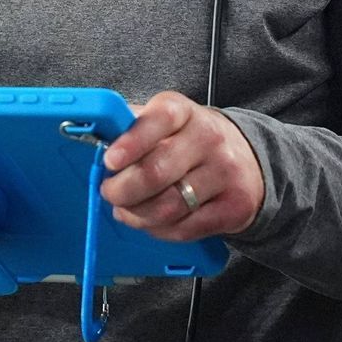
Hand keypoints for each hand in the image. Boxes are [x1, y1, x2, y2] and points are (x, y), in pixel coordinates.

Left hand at [99, 91, 264, 240]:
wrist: (247, 160)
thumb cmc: (189, 142)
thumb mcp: (163, 124)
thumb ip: (129, 128)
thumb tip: (93, 142)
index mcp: (184, 111)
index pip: (159, 119)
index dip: (131, 142)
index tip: (110, 161)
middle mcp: (209, 138)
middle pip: (156, 172)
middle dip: (122, 190)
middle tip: (109, 193)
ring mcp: (226, 173)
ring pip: (168, 207)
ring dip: (137, 215)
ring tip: (127, 210)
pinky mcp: (235, 206)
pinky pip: (185, 229)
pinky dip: (159, 230)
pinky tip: (153, 222)